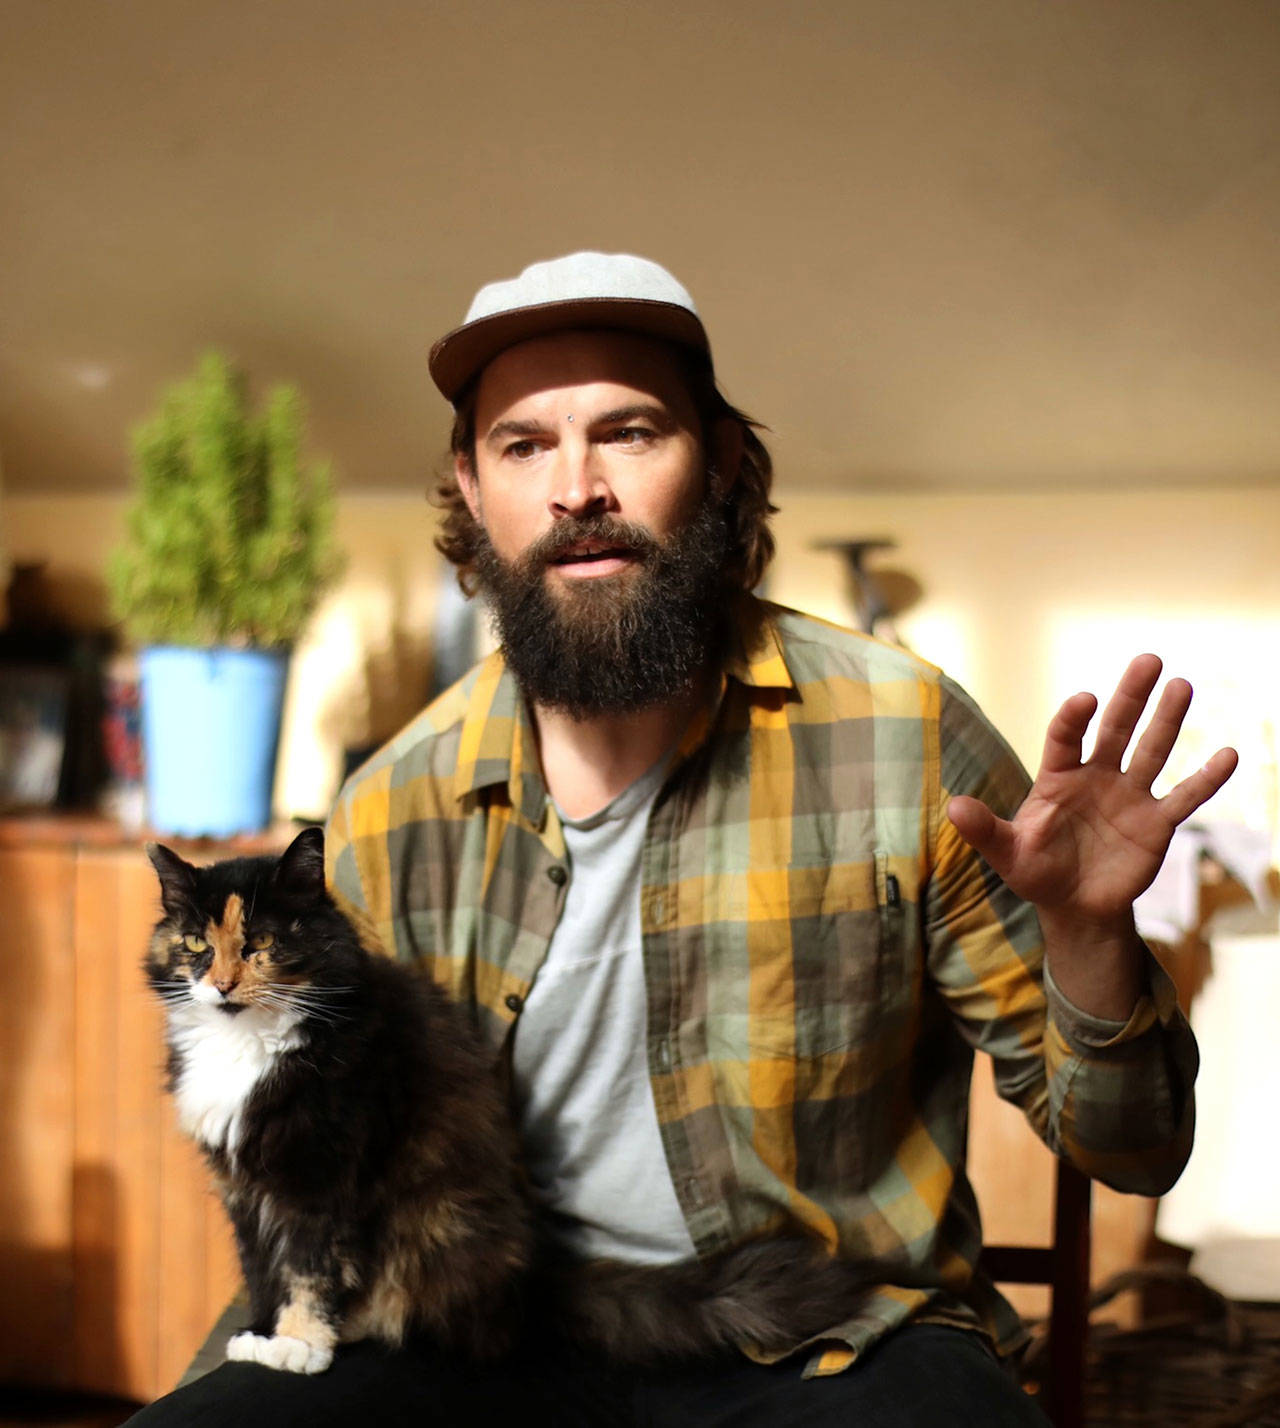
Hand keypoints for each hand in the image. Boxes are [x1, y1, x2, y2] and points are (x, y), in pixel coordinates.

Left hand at [947, 654, 1238, 933]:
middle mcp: (1096, 776)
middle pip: (1116, 729)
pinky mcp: (1156, 822)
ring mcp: (1129, 796)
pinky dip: (1205, 779)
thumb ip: (983, 830)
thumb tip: (952, 807)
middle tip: (1149, 659)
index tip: (1085, 699)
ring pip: (1153, 751)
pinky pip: (1184, 797)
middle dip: (1131, 696)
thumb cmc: (1035, 871)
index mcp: (1058, 777)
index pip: (1065, 737)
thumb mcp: (1006, 853)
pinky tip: (1228, 754)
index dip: (1073, 718)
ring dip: (1168, 721)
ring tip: (1183, 685)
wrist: (1074, 905)